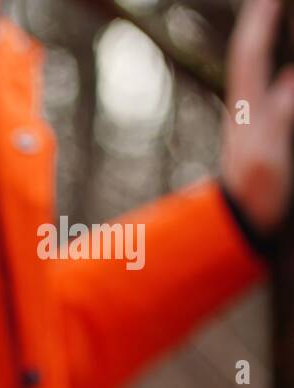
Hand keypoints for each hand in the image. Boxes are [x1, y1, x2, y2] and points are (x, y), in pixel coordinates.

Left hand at [222, 0, 293, 233]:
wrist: (241, 222)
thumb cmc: (253, 193)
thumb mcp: (266, 155)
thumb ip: (281, 117)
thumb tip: (292, 78)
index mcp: (246, 107)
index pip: (251, 53)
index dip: (261, 21)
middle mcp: (251, 105)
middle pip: (260, 54)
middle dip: (268, 24)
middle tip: (275, 1)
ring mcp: (260, 117)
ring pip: (274, 72)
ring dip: (280, 47)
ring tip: (284, 22)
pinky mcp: (271, 131)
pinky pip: (285, 95)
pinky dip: (291, 79)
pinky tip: (293, 72)